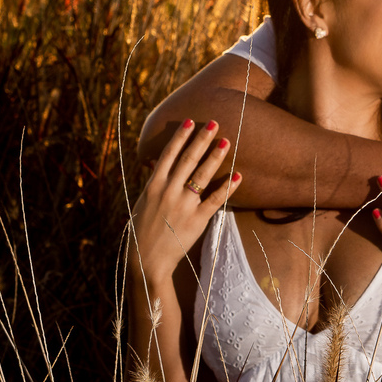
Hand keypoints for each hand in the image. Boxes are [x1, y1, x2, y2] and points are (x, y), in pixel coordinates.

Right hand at [129, 120, 242, 282]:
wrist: (146, 260)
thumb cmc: (144, 229)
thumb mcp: (144, 201)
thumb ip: (155, 182)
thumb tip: (160, 163)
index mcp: (154, 185)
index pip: (169, 154)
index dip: (180, 136)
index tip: (190, 121)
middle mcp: (169, 191)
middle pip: (188, 159)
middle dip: (201, 139)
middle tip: (214, 122)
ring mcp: (183, 205)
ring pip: (202, 175)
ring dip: (215, 157)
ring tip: (226, 141)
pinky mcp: (197, 220)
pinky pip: (215, 200)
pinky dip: (227, 187)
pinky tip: (238, 175)